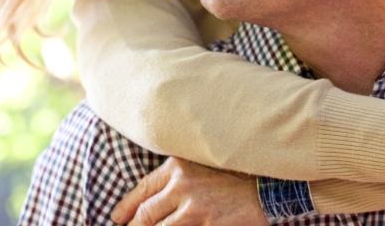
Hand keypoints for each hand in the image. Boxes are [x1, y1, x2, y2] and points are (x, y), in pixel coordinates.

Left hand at [110, 157, 268, 225]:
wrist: (268, 189)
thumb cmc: (233, 176)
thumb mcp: (201, 165)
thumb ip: (175, 176)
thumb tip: (150, 197)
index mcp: (177, 166)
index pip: (141, 190)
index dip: (125, 208)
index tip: (117, 219)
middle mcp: (182, 186)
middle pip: (144, 215)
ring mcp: (195, 209)